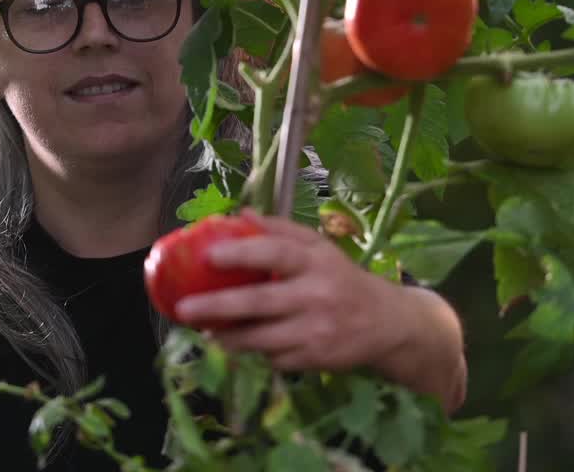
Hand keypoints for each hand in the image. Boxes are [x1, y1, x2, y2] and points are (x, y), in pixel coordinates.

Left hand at [172, 209, 465, 409]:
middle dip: (218, 307)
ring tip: (206, 330)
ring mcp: (317, 331)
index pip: (276, 253)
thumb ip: (281, 230)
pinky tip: (243, 345)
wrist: (389, 323)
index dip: (241, 253)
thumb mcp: (320, 248)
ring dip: (228, 337)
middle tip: (184, 309)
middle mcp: (317, 295)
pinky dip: (256, 352)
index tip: (207, 255)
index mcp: (316, 262)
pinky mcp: (317, 360)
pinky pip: (275, 358)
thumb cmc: (343, 279)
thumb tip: (239, 215)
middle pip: (260, 302)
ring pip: (262, 338)